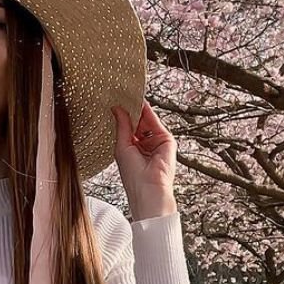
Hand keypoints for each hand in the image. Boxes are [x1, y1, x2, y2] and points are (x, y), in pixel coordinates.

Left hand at [110, 99, 177, 219]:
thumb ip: (122, 126)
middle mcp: (145, 145)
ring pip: (147, 120)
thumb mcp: (122, 146)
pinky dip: (148, 112)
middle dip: (130, 110)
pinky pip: (155, 122)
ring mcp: (157, 142)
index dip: (124, 116)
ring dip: (138, 108)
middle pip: (138, 122)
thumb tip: (117, 108)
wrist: (149, 189)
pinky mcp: (167, 140)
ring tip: (127, 94)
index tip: (116, 102)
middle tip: (120, 93)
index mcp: (133, 150)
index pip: (129, 128)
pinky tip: (139, 102)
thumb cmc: (133, 176)